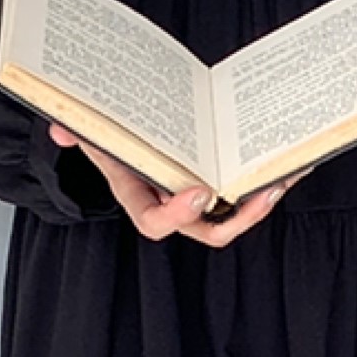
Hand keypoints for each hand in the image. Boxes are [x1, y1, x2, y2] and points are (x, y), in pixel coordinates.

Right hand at [47, 125, 312, 241]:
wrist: (132, 128)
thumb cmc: (116, 134)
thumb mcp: (94, 130)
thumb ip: (78, 131)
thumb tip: (61, 130)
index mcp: (140, 197)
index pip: (155, 223)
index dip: (178, 214)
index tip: (201, 192)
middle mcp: (174, 205)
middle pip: (211, 229)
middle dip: (241, 217)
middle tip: (264, 192)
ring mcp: (202, 198)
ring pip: (237, 213)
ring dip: (264, 199)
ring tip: (286, 176)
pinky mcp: (223, 184)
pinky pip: (249, 190)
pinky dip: (269, 179)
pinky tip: (296, 161)